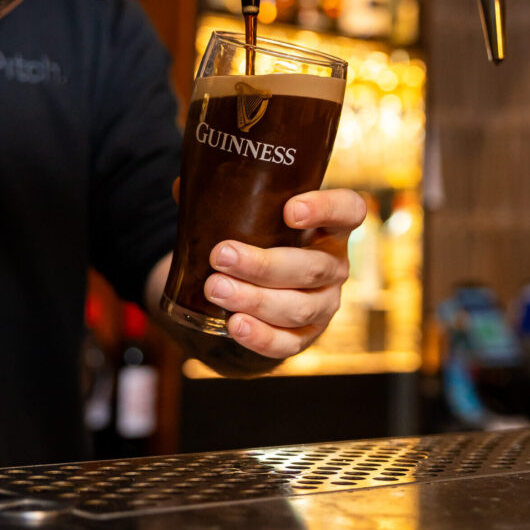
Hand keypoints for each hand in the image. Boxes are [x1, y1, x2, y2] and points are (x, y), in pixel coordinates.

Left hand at [203, 189, 366, 358]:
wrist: (255, 286)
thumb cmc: (258, 237)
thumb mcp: (249, 213)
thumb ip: (222, 197)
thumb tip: (180, 186)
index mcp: (330, 225)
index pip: (349, 210)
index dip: (327, 208)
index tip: (289, 210)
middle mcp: (335, 264)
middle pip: (314, 266)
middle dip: (265, 264)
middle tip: (222, 255)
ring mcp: (325, 303)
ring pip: (300, 307)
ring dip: (255, 299)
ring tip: (215, 289)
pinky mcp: (307, 336)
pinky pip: (289, 343)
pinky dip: (262, 336)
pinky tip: (235, 325)